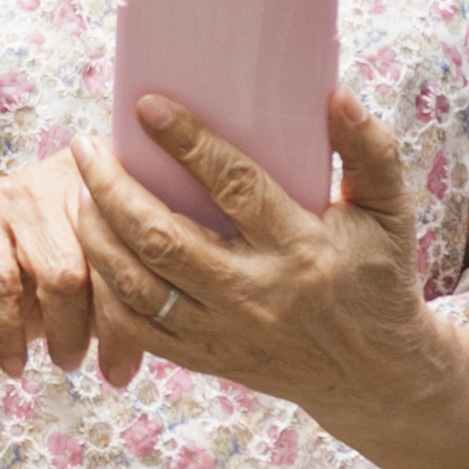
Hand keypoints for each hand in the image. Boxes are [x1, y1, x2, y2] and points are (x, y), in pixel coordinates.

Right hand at [0, 149, 143, 388]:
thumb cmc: (61, 276)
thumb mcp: (108, 269)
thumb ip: (143, 275)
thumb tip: (190, 319)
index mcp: (113, 179)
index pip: (142, 239)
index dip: (151, 300)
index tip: (157, 344)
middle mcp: (68, 172)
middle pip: (106, 256)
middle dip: (113, 325)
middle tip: (115, 371)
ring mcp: (19, 191)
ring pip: (60, 273)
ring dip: (66, 332)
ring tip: (70, 361)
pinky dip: (8, 333)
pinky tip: (16, 362)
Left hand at [83, 85, 468, 468]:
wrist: (376, 375)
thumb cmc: (378, 277)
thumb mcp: (389, 215)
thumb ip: (371, 153)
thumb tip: (338, 94)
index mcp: (302, 250)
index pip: (236, 188)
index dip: (188, 144)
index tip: (145, 105)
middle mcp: (258, 295)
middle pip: (165, 241)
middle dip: (113, 190)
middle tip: (85, 147)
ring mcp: (227, 334)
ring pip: (138, 288)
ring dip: (97, 235)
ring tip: (79, 189)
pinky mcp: (208, 361)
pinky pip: (137, 330)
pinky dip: (105, 289)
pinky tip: (93, 247)